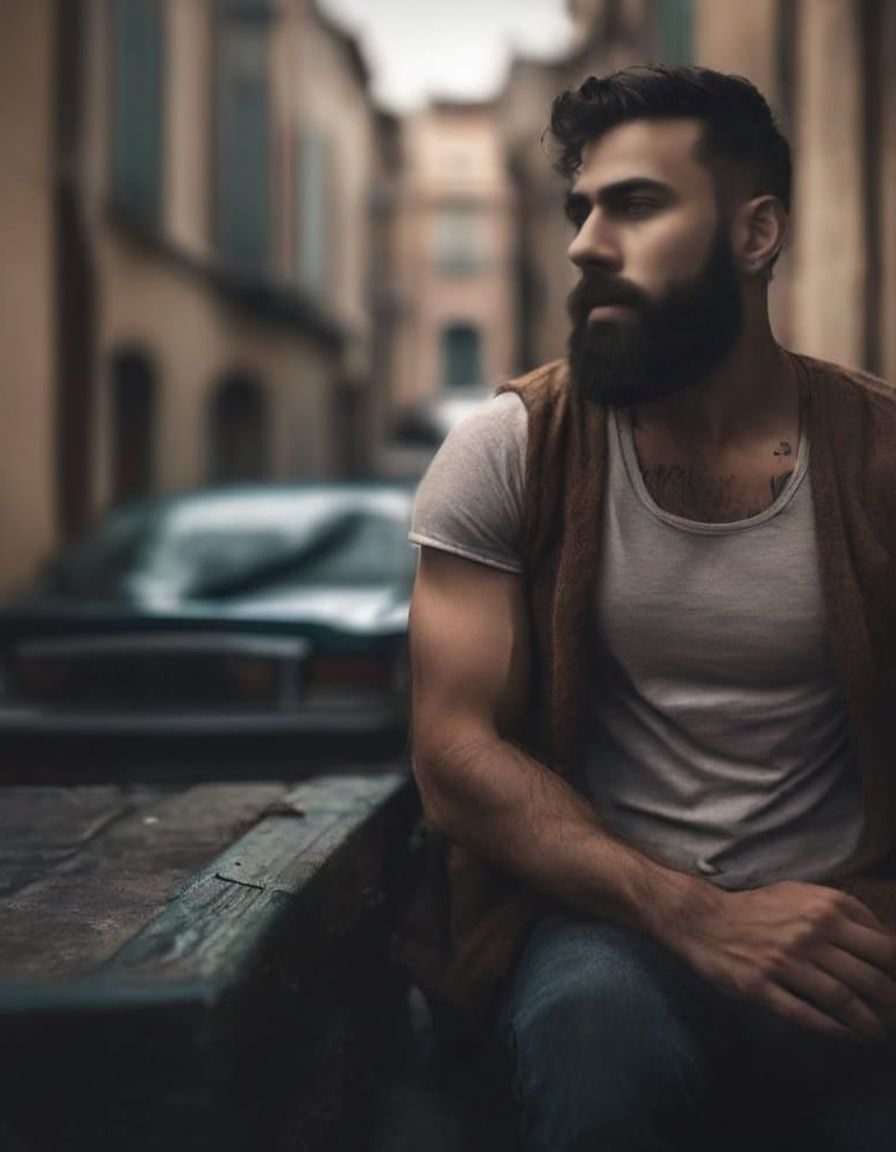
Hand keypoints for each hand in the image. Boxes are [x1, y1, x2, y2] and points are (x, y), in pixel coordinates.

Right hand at [664, 880, 895, 1041]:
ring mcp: (785, 962)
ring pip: (844, 1000)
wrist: (702, 919)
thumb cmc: (757, 909)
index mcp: (825, 907)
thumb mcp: (801, 894)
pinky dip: (833, 1031)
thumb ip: (841, 910)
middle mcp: (810, 932)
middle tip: (895, 1016)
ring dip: (868, 1024)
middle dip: (891, 1003)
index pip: (883, 946)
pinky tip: (846, 1036)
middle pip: (870, 978)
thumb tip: (883, 939)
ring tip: (877, 1034)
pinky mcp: (761, 987)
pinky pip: (807, 1015)